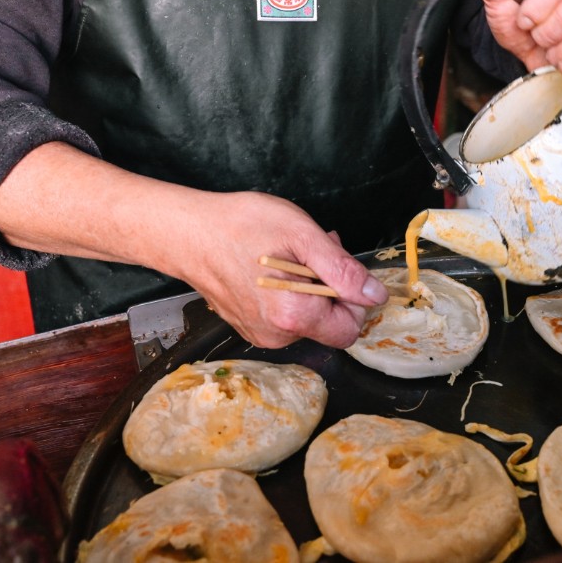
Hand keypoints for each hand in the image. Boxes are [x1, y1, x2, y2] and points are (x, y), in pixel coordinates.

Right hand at [0, 143, 386, 349]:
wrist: (187, 233)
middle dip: (332, 290)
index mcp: (295, 316)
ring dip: (311, 289)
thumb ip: (343, 270)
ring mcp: (259, 334)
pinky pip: (284, 318)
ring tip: (291, 254)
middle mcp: (277, 335)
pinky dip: (290, 294)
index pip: (351, 329)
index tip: (340, 267)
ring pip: (308, 320)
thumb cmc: (241, 227)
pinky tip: (275, 266)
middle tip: (316, 252)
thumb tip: (375, 295)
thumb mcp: (303, 236)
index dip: (354, 299)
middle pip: (329, 325)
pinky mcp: (247, 327)